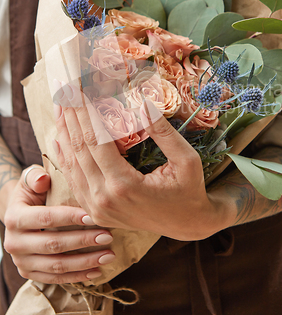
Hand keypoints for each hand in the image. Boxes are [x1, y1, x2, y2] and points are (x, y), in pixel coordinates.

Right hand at [4, 166, 114, 283]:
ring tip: (108, 255)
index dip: (70, 218)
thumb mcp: (30, 179)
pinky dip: (78, 276)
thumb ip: (35, 176)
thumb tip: (43, 179)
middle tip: (108, 236)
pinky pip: (56, 279)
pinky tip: (97, 271)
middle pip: (53, 244)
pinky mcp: (30, 274)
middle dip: (83, 241)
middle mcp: (14, 243)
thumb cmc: (32, 193)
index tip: (93, 216)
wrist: (20, 214)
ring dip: (85, 262)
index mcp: (14, 217)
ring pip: (56, 265)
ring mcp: (21, 262)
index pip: (45, 218)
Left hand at [54, 85, 233, 239]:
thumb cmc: (190, 190)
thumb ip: (164, 132)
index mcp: (124, 186)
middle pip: (80, 149)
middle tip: (66, 89)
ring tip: (60, 106)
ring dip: (64, 132)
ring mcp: (96, 207)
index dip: (87, 112)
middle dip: (72, 116)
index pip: (97, 141)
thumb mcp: (186, 160)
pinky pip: (74, 180)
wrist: (187, 225)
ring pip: (72, 164)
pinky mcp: (95, 211)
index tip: (81, 89)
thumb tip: (143, 101)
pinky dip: (64, 156)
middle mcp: (104, 198)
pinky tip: (59, 137)